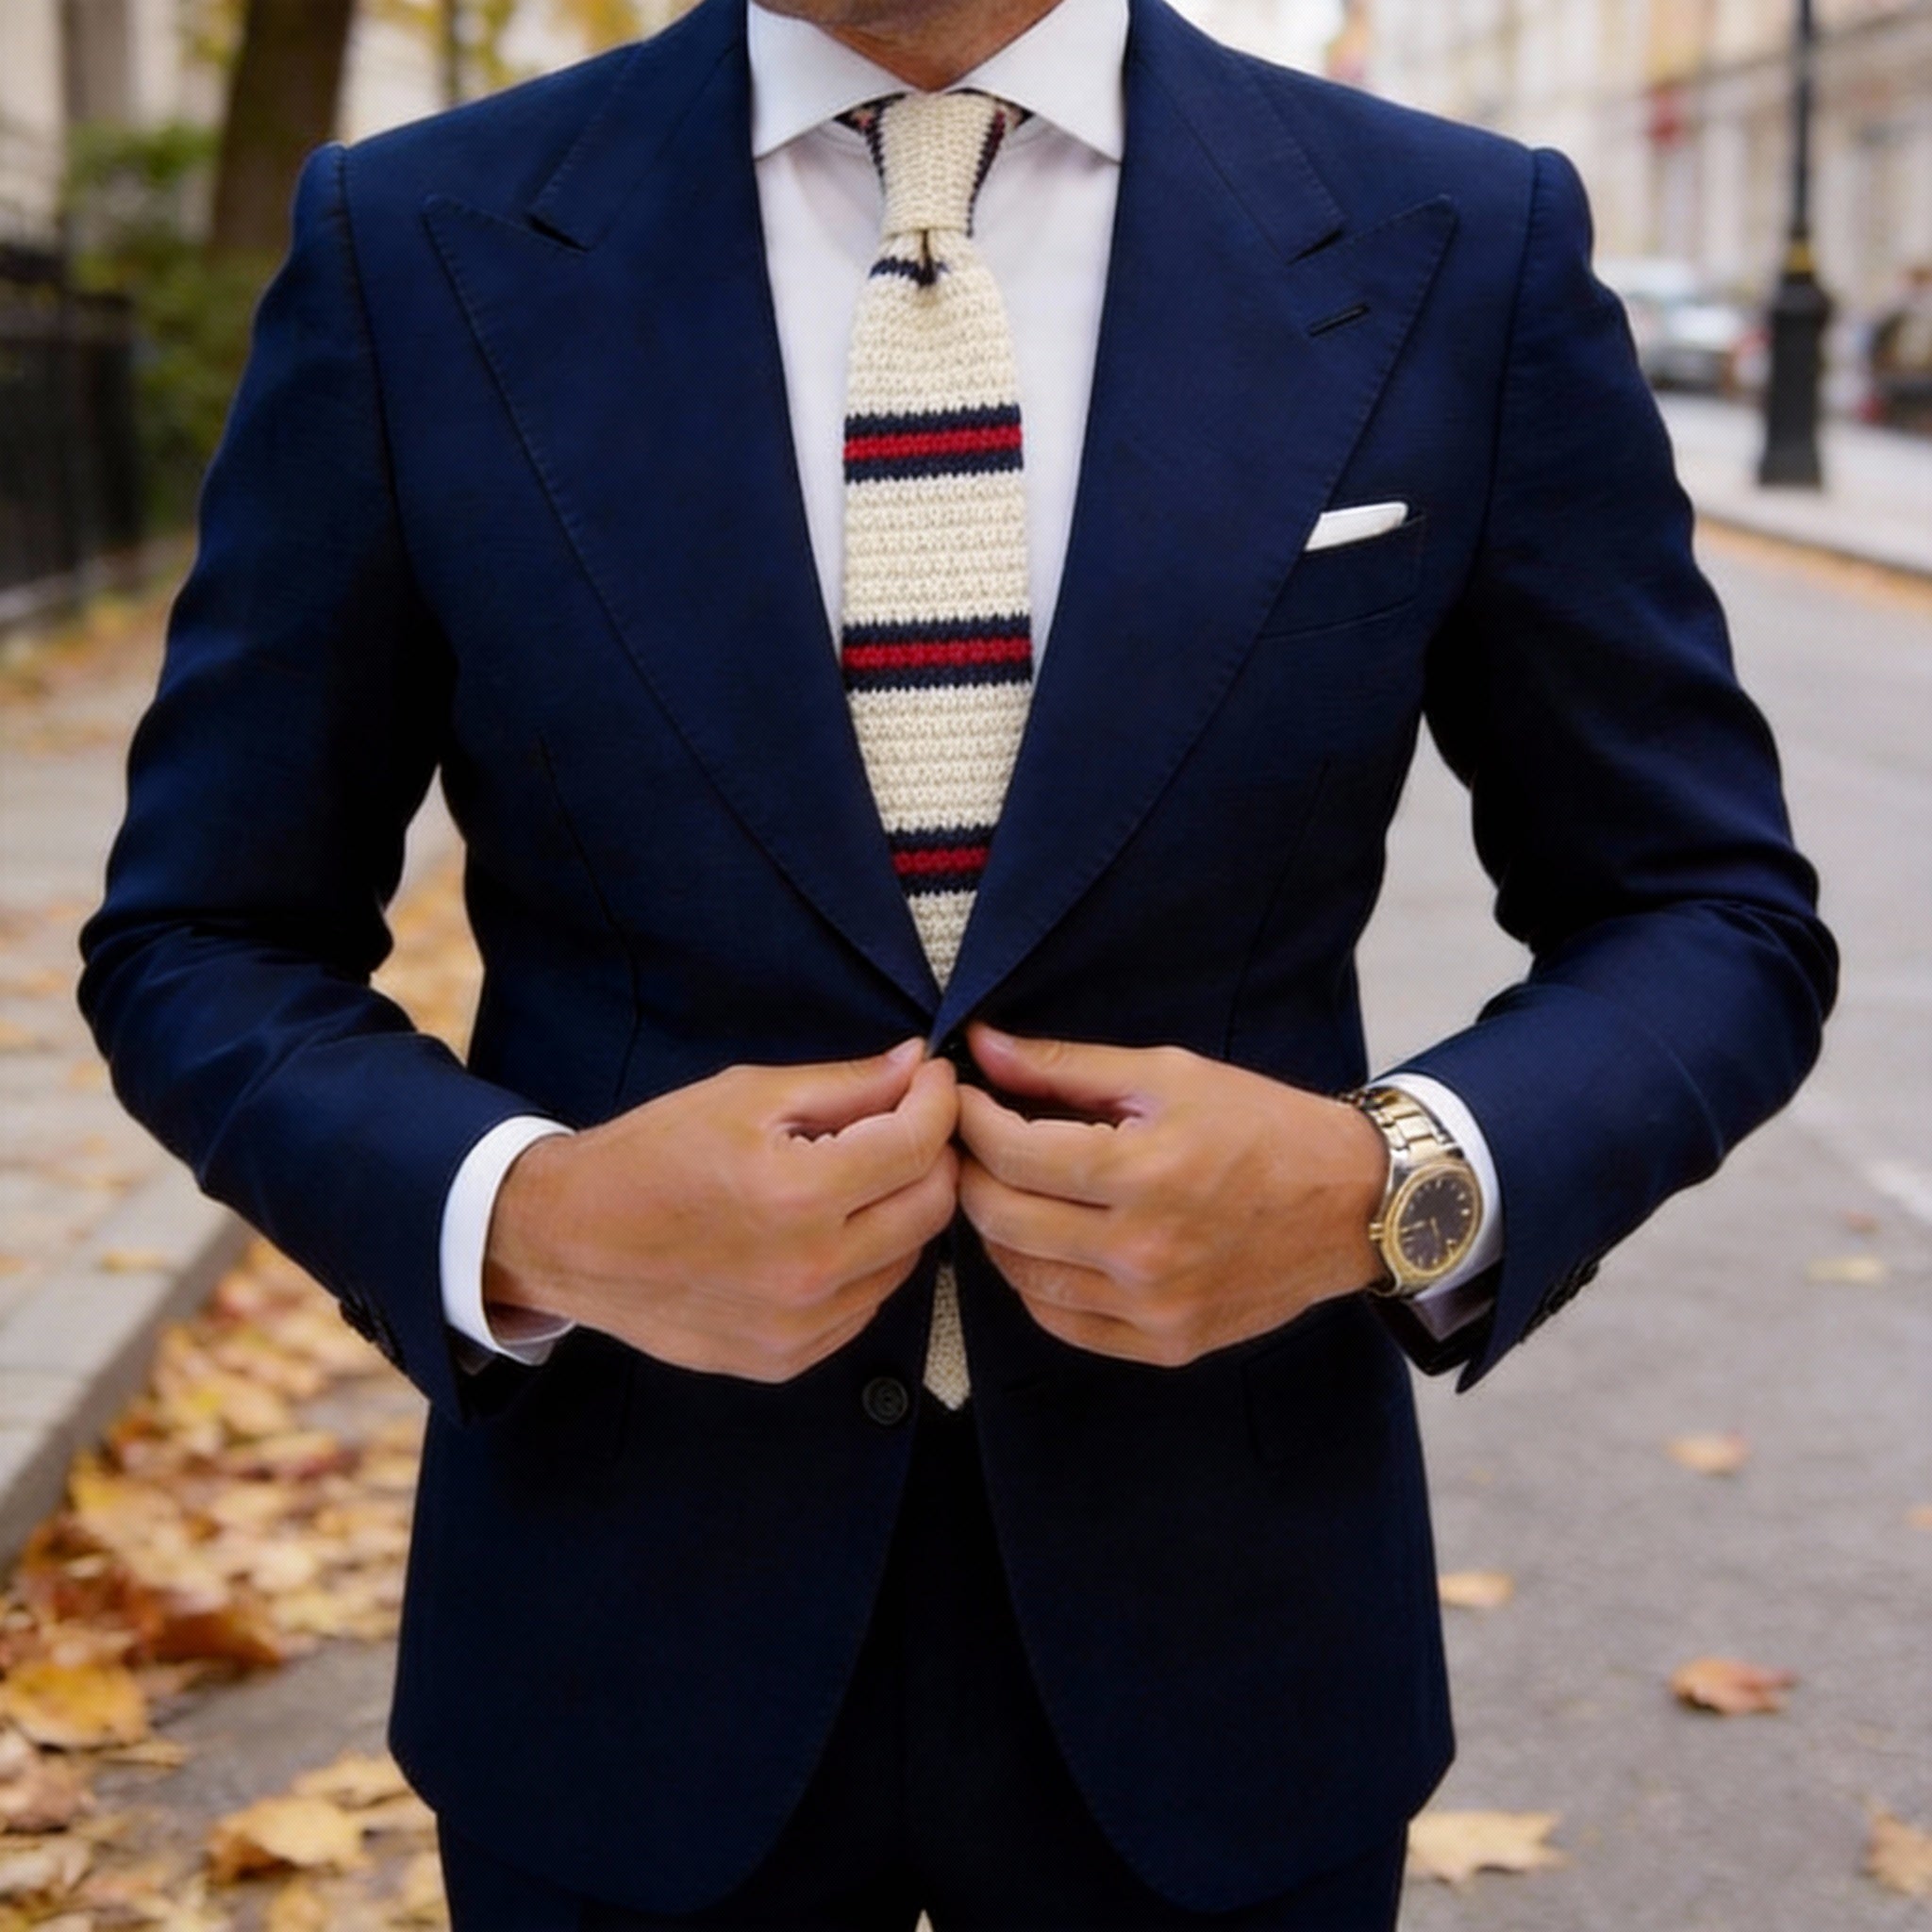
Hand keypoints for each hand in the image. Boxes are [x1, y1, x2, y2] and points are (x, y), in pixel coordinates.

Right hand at [483, 1040, 959, 1380]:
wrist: (569, 1239)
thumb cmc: (652, 1154)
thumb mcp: (746, 1095)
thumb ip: (844, 1084)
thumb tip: (917, 1064)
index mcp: (798, 1194)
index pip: (917, 1146)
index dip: (938, 1101)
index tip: (932, 1079)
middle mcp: (809, 1271)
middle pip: (931, 1207)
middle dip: (933, 1154)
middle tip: (908, 1121)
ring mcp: (800, 1326)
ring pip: (908, 1260)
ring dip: (903, 1209)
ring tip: (864, 1174)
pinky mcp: (787, 1359)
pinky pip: (865, 1304)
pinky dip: (867, 1262)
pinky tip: (831, 1229)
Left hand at [955, 1025, 1386, 1366]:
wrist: (1353, 1204)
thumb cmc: (1263, 1126)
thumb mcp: (1168, 1074)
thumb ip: (1066, 1067)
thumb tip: (982, 1046)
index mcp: (1145, 1172)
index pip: (1012, 1153)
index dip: (970, 1119)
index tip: (962, 1098)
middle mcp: (1144, 1250)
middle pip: (1002, 1218)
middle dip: (970, 1172)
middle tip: (970, 1142)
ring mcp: (1153, 1307)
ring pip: (1021, 1277)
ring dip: (996, 1229)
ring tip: (1006, 1188)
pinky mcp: (1165, 1344)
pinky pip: (1062, 1322)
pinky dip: (1035, 1283)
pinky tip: (1044, 1243)